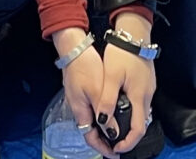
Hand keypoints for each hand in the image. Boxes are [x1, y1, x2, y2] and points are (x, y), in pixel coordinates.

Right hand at [54, 32, 118, 158]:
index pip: (90, 138)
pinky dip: (104, 117)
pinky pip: (93, 111)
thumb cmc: (85, 67)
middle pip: (91, 132)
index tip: (115, 154)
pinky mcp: (83, 92)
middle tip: (119, 145)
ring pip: (93, 121)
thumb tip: (113, 132)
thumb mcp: (97, 91)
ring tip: (119, 131)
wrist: (75, 48)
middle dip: (105, 141)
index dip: (102, 148)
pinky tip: (113, 113)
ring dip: (105, 129)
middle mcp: (78, 109)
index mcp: (81, 111)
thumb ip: (105, 113)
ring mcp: (80, 100)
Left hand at [95, 38, 154, 154]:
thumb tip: (104, 122)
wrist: (134, 33)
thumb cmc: (122, 53)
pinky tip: (121, 109)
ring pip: (142, 113)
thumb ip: (107, 100)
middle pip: (141, 123)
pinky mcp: (147, 82)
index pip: (138, 129)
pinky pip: (141, 103)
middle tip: (115, 142)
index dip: (129, 142)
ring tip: (116, 128)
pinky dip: (132, 112)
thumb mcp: (111, 77)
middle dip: (129, 136)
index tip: (117, 148)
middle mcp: (148, 95)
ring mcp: (149, 88)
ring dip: (130, 124)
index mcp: (139, 96)